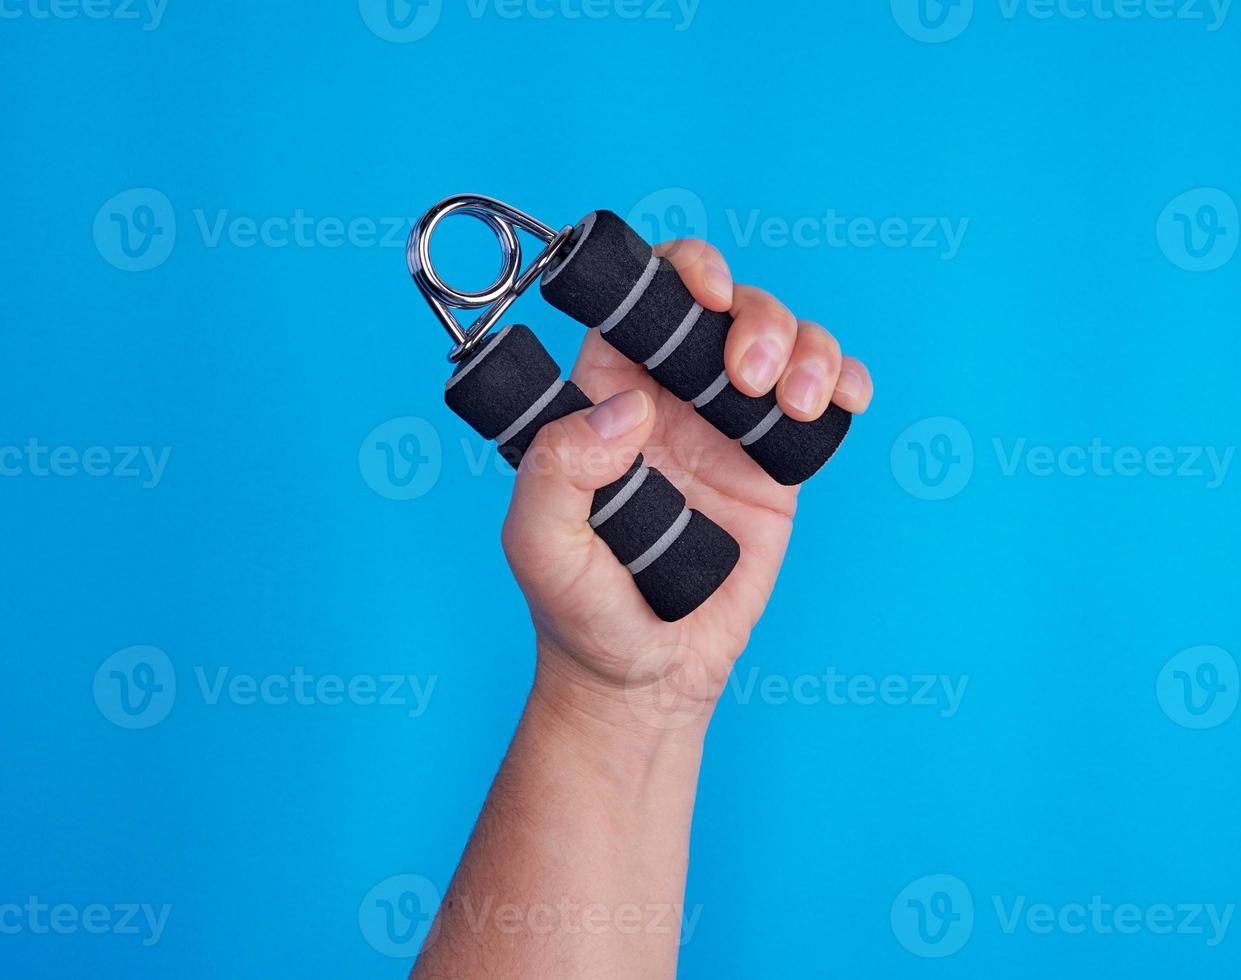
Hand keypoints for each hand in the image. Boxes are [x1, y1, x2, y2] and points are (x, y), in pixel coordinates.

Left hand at [502, 239, 873, 731]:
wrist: (647, 676)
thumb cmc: (580, 610)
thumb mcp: (538, 544)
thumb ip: (557, 468)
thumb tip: (630, 408)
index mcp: (608, 393)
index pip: (643, 298)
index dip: (682, 270)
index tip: (708, 295)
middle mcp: (672, 396)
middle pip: (730, 306)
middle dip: (755, 318)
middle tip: (747, 380)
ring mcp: (730, 427)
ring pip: (786, 340)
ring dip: (807, 348)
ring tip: (796, 404)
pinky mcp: (778, 467)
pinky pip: (823, 399)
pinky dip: (845, 379)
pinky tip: (843, 401)